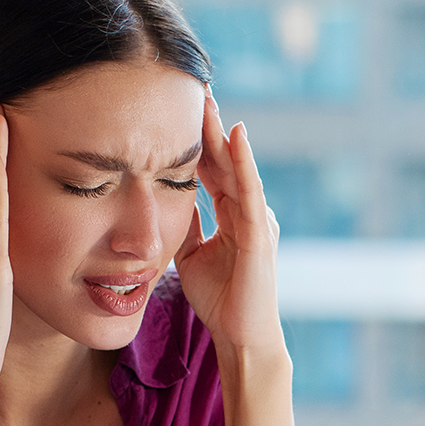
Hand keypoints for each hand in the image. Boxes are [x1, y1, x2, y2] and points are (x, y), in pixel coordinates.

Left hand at [174, 93, 284, 360]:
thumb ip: (185, 225)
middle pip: (224, 161)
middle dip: (207, 126)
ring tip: (208, 101)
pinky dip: (243, 160)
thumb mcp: (190, 255)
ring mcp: (256, 220)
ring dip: (221, 134)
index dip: (195, 141)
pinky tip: (235, 133)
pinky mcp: (259, 233)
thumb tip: (165, 198)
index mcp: (232, 216)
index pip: (211, 169)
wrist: (240, 337)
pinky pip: (249, 190)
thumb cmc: (220, 301)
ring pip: (236, 168)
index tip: (177, 109)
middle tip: (193, 88)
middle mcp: (248, 211)